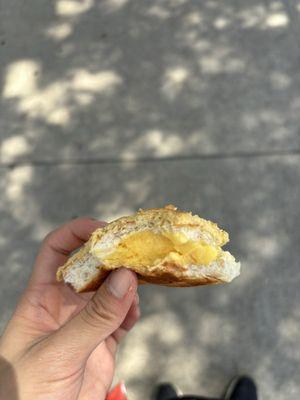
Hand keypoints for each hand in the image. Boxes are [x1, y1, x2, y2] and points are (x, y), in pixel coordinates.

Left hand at [0, 218, 139, 399]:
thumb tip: (125, 278)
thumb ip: (93, 318)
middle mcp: (65, 304)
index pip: (56, 250)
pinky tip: (133, 313)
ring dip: (127, 283)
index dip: (77, 233)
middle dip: (112, 256)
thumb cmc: (26, 393)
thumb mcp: (57, 351)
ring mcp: (85, 322)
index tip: (103, 231)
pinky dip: (132, 310)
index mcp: (42, 298)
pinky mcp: (103, 342)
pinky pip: (122, 316)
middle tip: (135, 253)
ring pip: (111, 290)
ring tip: (140, 283)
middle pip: (90, 266)